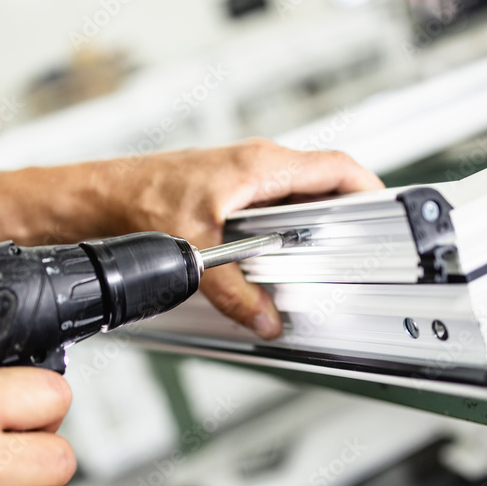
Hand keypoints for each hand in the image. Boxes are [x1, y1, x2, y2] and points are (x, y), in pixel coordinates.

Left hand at [94, 140, 383, 338]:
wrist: (99, 198)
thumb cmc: (138, 200)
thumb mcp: (194, 252)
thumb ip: (234, 292)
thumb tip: (263, 319)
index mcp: (261, 167)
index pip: (337, 169)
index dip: (368, 192)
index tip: (387, 218)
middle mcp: (257, 166)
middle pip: (323, 187)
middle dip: (343, 220)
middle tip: (355, 252)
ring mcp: (244, 179)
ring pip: (298, 200)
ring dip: (311, 229)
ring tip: (319, 261)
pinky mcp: (229, 193)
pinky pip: (273, 209)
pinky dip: (283, 234)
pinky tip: (275, 259)